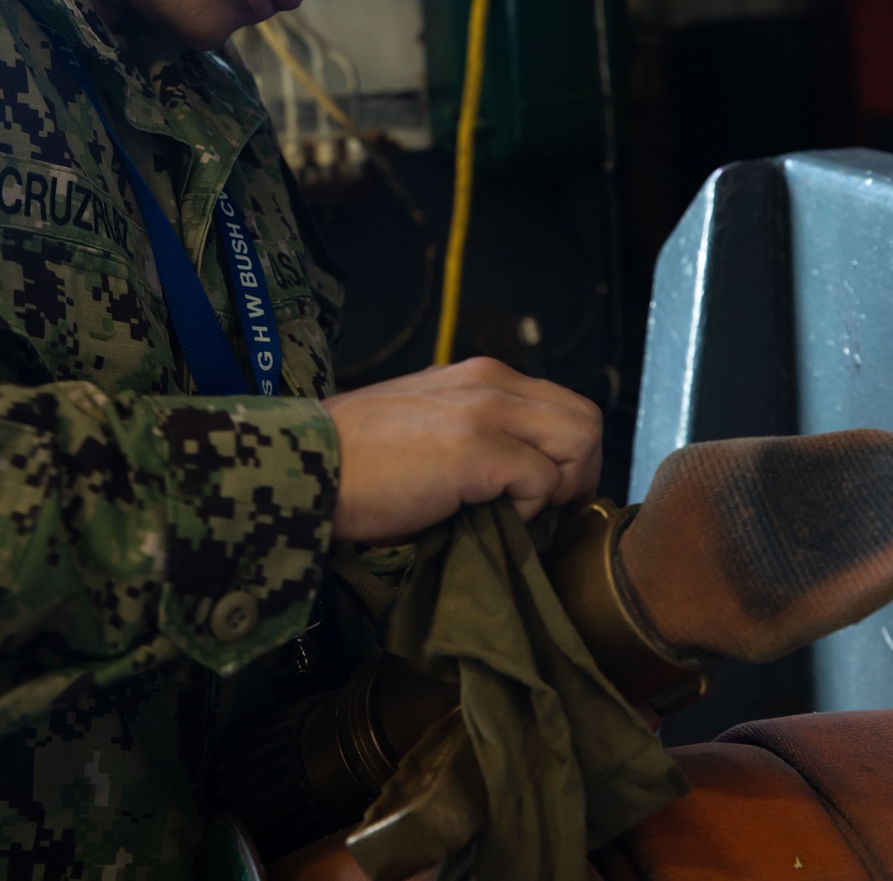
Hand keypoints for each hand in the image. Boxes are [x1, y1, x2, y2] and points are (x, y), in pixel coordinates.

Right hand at [321, 357, 601, 542]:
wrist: (305, 464)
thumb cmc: (355, 461)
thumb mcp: (425, 424)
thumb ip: (475, 432)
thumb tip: (520, 477)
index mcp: (480, 376)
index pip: (564, 405)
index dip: (566, 456)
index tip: (543, 495)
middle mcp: (490, 382)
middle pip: (587, 421)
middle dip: (578, 473)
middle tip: (542, 510)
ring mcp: (486, 412)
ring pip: (580, 441)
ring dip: (560, 487)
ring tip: (517, 512)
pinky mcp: (476, 449)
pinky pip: (543, 481)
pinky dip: (526, 510)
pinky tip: (483, 517)